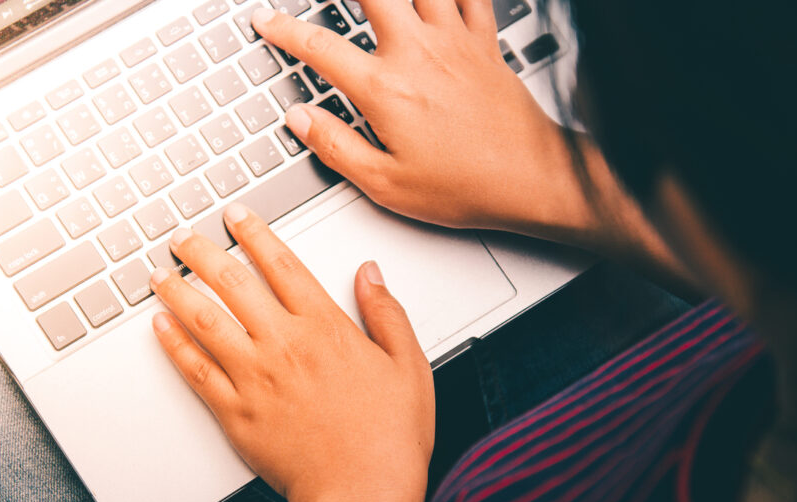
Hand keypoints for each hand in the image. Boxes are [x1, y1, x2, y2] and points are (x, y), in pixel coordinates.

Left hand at [149, 204, 434, 501]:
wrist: (362, 493)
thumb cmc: (389, 437)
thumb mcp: (408, 365)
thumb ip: (386, 312)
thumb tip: (369, 273)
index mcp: (325, 327)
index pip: (282, 265)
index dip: (255, 234)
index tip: (237, 217)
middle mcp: (284, 345)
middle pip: (233, 283)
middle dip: (202, 253)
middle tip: (183, 237)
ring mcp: (255, 378)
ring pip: (204, 320)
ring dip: (177, 291)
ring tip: (159, 274)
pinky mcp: (235, 413)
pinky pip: (195, 370)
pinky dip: (173, 344)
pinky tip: (160, 327)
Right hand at [251, 1, 595, 231]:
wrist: (529, 177)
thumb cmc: (464, 185)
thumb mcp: (385, 183)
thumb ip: (336, 146)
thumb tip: (300, 120)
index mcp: (385, 90)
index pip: (319, 48)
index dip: (284, 30)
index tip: (267, 22)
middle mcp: (417, 54)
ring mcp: (453, 42)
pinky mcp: (484, 42)